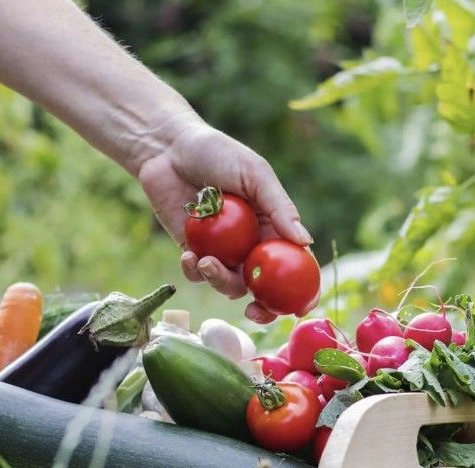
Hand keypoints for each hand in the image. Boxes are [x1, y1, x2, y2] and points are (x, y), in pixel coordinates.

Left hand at [136, 115, 317, 323]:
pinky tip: (187, 253)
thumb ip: (279, 207)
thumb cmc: (218, 152)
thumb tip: (306, 242)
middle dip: (262, 307)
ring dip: (219, 281)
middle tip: (254, 312)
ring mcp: (222, 250)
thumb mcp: (255, 174)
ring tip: (206, 262)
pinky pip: (197, 274)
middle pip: (263, 286)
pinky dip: (193, 270)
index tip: (299, 308)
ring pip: (229, 284)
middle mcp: (250, 243)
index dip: (302, 289)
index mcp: (272, 226)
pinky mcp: (192, 250)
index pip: (294, 264)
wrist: (168, 148)